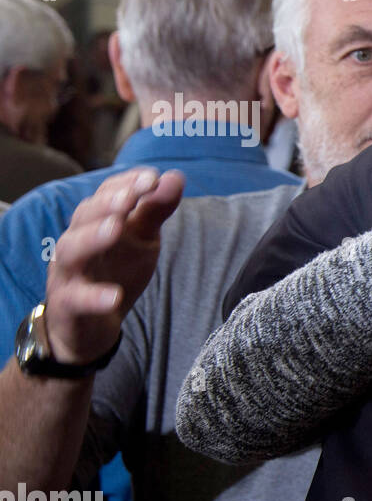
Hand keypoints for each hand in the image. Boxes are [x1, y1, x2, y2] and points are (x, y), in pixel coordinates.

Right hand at [43, 167, 184, 365]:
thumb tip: (175, 176)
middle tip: (129, 197)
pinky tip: (113, 297)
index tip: (152, 176)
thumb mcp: (141, 239)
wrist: (89, 323)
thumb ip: (155, 210)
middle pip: (83, 216)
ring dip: (92, 237)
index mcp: (95, 222)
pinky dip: (94, 296)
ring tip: (115, 229)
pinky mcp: (67, 305)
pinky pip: (76, 299)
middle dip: (107, 204)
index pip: (106, 195)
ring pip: (71, 250)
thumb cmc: (116, 270)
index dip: (126, 184)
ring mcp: (68, 273)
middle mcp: (76, 241)